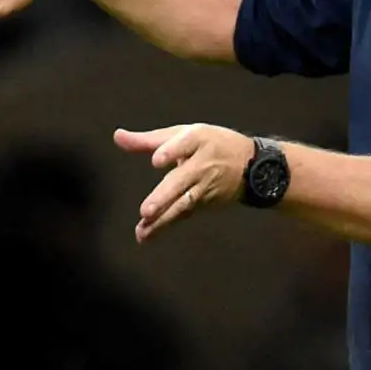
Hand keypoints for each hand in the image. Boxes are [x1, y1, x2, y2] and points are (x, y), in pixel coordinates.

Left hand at [115, 123, 253, 242]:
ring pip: (183, 203)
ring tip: (143, 229)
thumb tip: (117, 136)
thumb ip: (147, 140)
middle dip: (165, 196)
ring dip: (163, 219)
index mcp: (198, 140)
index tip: (156, 161)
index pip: (185, 144)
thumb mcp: (182, 134)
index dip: (172, 151)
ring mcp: (205, 186)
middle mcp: (202, 164)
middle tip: (146, 210)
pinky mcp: (205, 203)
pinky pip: (184, 214)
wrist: (253, 165)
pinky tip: (147, 235)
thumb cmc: (209, 144)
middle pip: (182, 180)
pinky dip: (166, 226)